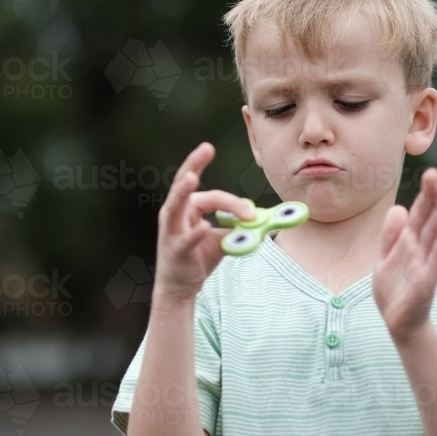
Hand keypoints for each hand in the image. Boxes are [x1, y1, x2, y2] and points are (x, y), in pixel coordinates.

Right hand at [153, 142, 255, 303]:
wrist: (180, 287)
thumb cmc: (198, 257)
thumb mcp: (222, 239)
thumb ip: (238, 226)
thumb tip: (265, 218)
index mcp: (187, 207)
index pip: (204, 188)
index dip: (212, 177)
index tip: (220, 163)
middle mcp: (174, 213)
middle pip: (185, 185)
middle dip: (193, 164)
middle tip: (205, 148)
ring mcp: (172, 230)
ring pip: (177, 206)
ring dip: (183, 191)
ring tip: (191, 178)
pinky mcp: (175, 249)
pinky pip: (185, 238)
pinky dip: (195, 233)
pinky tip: (204, 227)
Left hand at [372, 168, 436, 344]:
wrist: (398, 322)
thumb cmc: (393, 291)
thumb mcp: (384, 259)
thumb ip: (390, 236)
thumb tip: (396, 208)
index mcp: (409, 243)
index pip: (417, 214)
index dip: (424, 195)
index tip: (431, 174)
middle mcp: (421, 249)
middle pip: (428, 218)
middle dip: (434, 196)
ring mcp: (426, 262)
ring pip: (435, 232)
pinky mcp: (427, 278)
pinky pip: (435, 256)